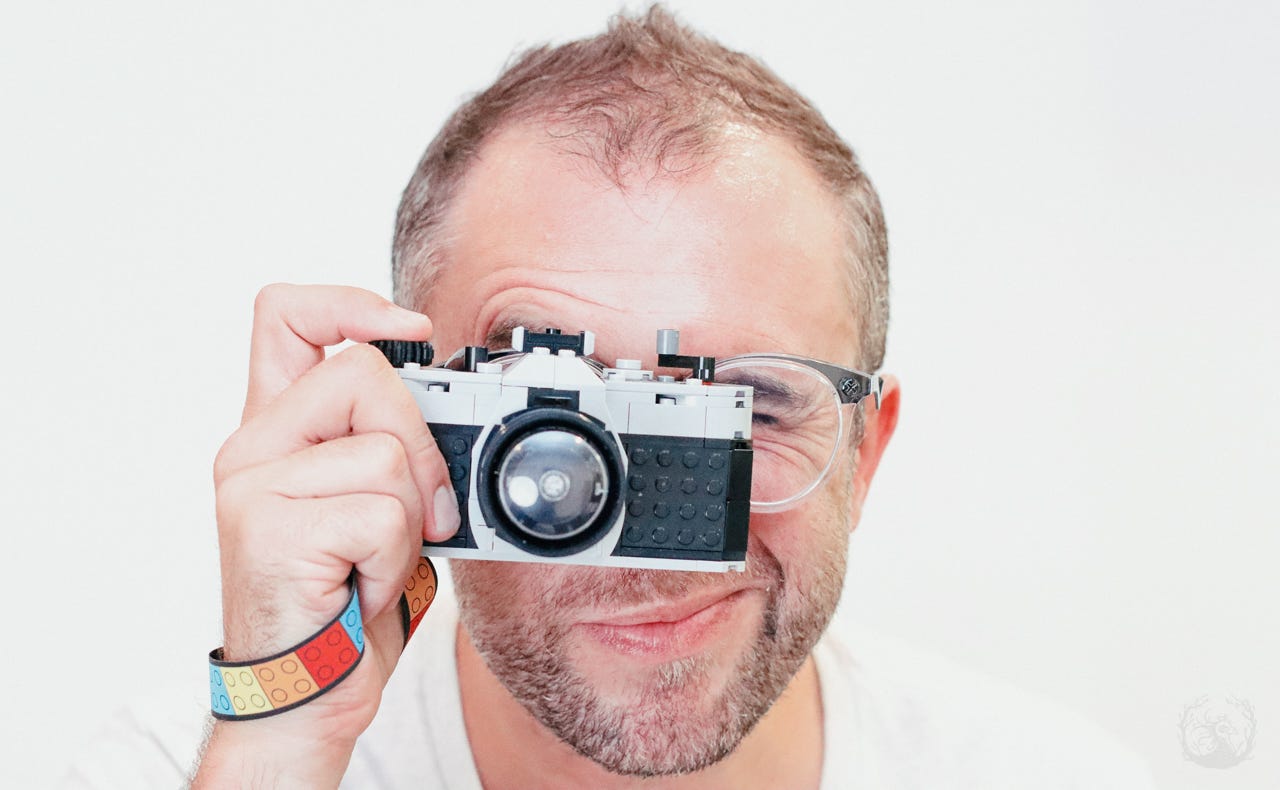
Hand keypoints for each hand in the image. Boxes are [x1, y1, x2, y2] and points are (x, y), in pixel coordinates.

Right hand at [192, 284, 459, 787]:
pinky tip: (358, 586)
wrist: (307, 689)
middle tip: (420, 514)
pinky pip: (383, 513)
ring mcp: (252, 484)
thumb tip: (444, 405)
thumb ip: (387, 444)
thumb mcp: (374, 505)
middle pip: (365, 375)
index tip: (409, 328)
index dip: (350, 302)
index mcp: (277, 430)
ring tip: (371, 561)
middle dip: (422, 444)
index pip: (285, 315)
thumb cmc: (345, 598)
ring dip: (408, 521)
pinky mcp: (268, 527)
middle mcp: (253, 445)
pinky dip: (394, 558)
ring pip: (387, 453)